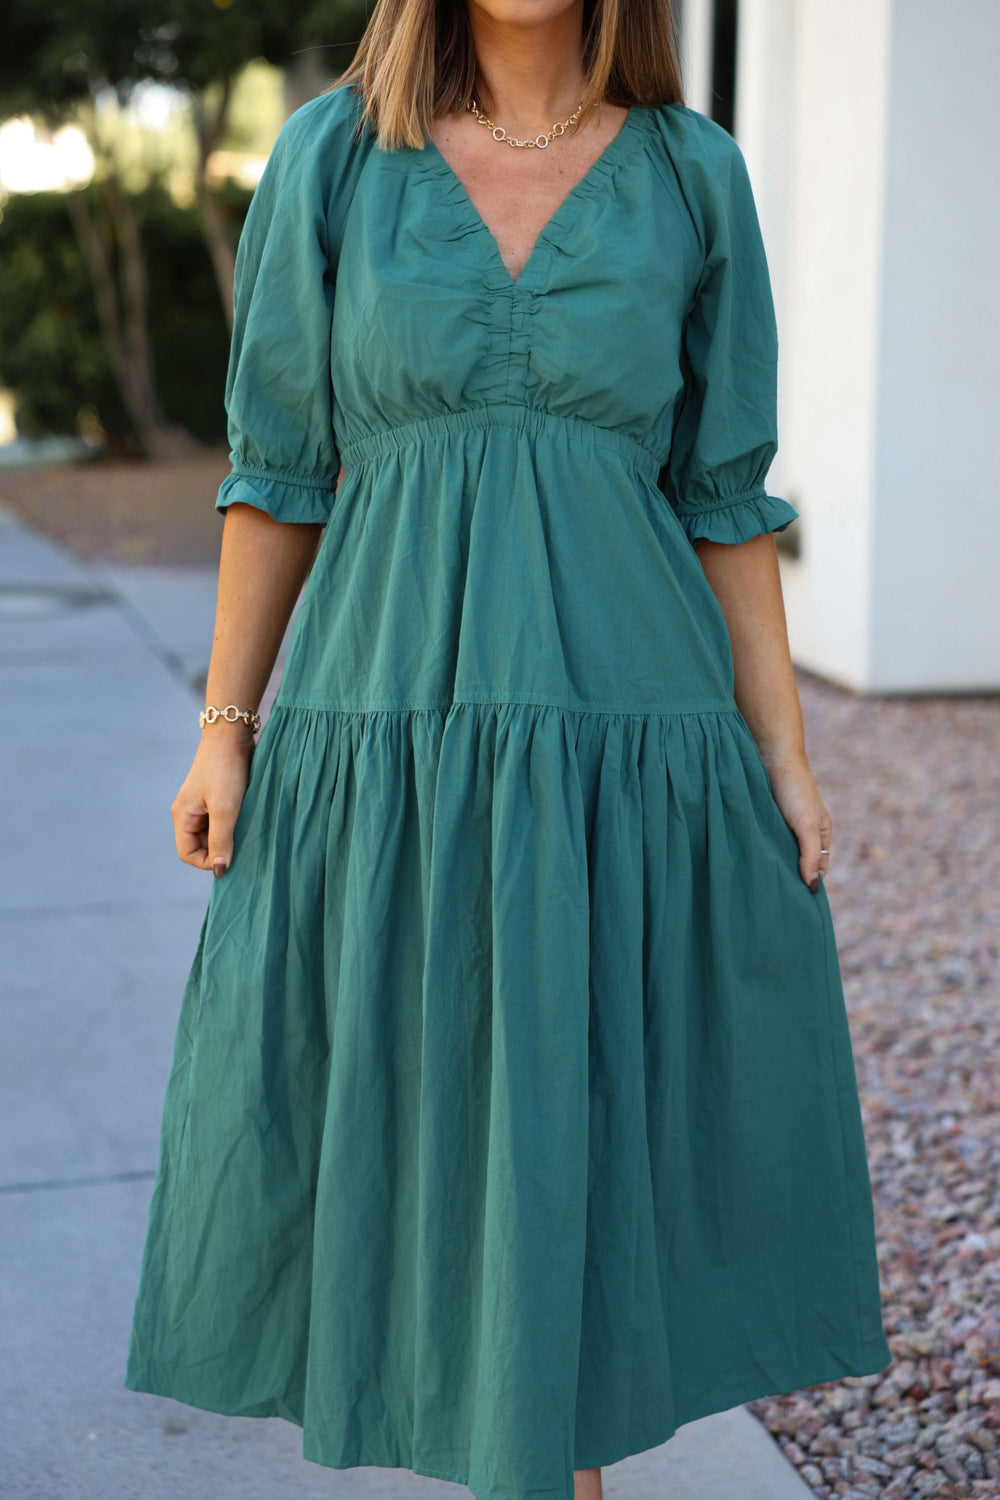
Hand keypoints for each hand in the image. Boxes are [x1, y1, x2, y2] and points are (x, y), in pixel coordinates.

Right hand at [171, 727, 254, 875]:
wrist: (232, 734)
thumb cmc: (226, 770)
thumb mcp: (225, 809)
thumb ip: (221, 841)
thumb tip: (220, 871)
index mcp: (182, 816)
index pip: (188, 854)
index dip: (208, 861)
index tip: (231, 856)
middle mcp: (188, 812)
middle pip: (200, 845)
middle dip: (220, 849)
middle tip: (242, 843)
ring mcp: (202, 804)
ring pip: (213, 833)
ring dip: (229, 836)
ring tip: (245, 828)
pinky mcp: (216, 797)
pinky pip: (222, 820)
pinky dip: (234, 823)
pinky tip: (247, 818)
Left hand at [759, 752, 831, 893]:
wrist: (772, 757)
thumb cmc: (794, 790)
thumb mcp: (807, 826)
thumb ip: (810, 856)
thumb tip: (812, 887)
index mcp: (821, 832)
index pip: (820, 866)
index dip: (812, 881)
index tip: (799, 902)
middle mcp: (804, 830)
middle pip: (800, 862)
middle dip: (793, 877)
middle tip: (780, 900)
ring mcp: (784, 825)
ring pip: (782, 853)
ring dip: (776, 865)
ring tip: (764, 885)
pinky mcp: (765, 818)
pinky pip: (766, 841)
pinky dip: (763, 851)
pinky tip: (753, 863)